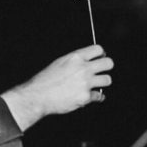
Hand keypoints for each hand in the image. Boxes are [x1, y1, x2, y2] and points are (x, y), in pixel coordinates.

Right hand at [0, 45, 114, 130]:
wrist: (37, 96)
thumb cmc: (45, 80)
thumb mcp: (60, 63)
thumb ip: (75, 61)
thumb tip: (88, 60)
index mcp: (75, 57)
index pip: (98, 49)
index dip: (101, 54)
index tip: (100, 58)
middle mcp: (82, 69)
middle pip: (109, 63)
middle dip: (106, 67)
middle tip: (102, 71)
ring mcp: (85, 83)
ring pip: (107, 80)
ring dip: (103, 82)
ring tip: (96, 84)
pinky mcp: (86, 97)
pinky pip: (100, 96)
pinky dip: (97, 97)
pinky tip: (92, 96)